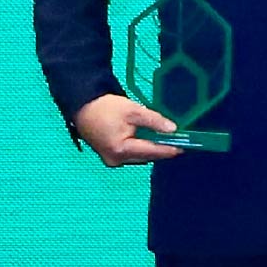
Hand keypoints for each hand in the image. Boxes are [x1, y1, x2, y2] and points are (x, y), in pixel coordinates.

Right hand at [74, 94, 190, 165]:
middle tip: (177, 143)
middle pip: (146, 156)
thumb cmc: (106, 107)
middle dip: (160, 150)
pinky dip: (140, 148)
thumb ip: (154, 121)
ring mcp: (111, 160)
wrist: (82, 106)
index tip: (184, 148)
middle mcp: (116, 160)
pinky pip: (130, 154)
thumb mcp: (133, 110)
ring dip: (150, 149)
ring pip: (138, 157)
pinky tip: (147, 141)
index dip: (169, 149)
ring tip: (164, 141)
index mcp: (121, 150)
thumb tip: (173, 130)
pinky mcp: (109, 156)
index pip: (152, 151)